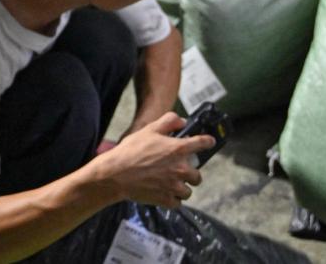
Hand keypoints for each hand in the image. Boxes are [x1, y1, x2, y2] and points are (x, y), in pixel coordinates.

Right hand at [91, 113, 212, 208]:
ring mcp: (174, 186)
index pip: (202, 144)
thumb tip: (182, 121)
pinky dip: (173, 200)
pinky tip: (164, 194)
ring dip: (182, 188)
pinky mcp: (166, 199)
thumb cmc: (131, 151)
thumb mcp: (149, 129)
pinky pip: (177, 203)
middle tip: (179, 171)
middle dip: (191, 174)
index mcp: (178, 149)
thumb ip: (169, 122)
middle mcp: (180, 169)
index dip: (207, 142)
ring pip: (188, 191)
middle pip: (197, 176)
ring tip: (171, 185)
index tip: (209, 142)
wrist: (116, 174)